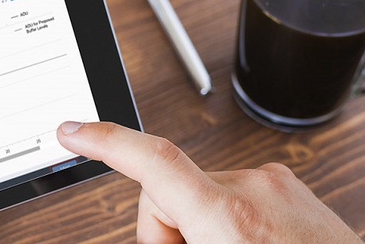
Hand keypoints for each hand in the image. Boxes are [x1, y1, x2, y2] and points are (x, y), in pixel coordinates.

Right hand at [57, 121, 361, 242]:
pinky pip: (233, 193)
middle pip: (166, 190)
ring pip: (199, 193)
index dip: (104, 142)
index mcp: (228, 219)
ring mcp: (276, 186)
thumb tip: (152, 229)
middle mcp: (253, 191)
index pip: (152, 162)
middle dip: (164, 231)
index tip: (73, 130)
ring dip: (197, 227)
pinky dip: (226, 221)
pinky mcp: (291, 188)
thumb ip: (168, 241)